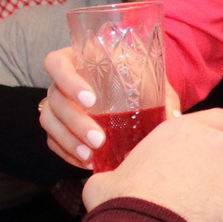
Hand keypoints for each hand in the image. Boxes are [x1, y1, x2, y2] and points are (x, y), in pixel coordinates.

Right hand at [39, 43, 180, 167]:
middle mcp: (62, 81)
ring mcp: (57, 104)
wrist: (137, 91)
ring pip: (49, 122)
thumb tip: (173, 117)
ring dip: (68, 141)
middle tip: (99, 139)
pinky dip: (67, 153)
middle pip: (55, 100)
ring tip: (90, 156)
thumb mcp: (153, 82)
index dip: (69, 81)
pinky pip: (53, 141)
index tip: (91, 101)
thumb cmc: (141, 80)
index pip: (57, 63)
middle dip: (76, 122)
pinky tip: (86, 162)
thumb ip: (162, 96)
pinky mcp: (58, 126)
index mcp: (79, 59)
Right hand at [81, 108, 222, 221]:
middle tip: (203, 203)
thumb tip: (104, 184)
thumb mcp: (104, 183)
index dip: (213, 146)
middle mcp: (215, 141)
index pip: (217, 123)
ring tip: (220, 220)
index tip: (201, 169)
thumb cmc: (122, 209)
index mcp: (182, 131)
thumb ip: (113, 175)